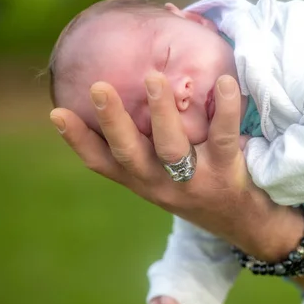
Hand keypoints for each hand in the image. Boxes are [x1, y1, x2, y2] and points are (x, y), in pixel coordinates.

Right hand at [49, 73, 301, 258]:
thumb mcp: (168, 176)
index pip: (103, 164)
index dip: (78, 140)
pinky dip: (224, 109)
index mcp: (144, 182)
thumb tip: (135, 93)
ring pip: (171, 148)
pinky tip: (225, 83)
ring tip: (154, 78)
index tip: (57, 112)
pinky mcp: (226, 174)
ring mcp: (193, 182)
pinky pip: (222, 138)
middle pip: (129, 155)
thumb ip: (150, 147)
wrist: (246, 225)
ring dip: (161, 113)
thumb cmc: (201, 188)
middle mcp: (162, 185)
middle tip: (100, 86)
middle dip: (113, 122)